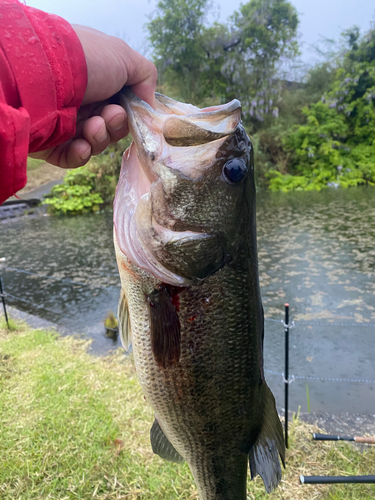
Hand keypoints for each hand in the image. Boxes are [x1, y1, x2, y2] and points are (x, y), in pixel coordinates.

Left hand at [30, 26, 156, 167]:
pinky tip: (81, 144)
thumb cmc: (87, 61)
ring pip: (96, 143)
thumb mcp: (125, 58)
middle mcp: (82, 102)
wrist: (43, 75)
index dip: (130, 114)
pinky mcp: (53, 143)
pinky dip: (82, 154)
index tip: (132, 112)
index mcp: (98, 83)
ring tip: (92, 126)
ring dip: (100, 137)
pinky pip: (74, 157)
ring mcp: (67, 124)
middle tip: (109, 115)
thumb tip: (149, 105)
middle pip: (112, 128)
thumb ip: (146, 77)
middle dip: (115, 125)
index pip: (122, 107)